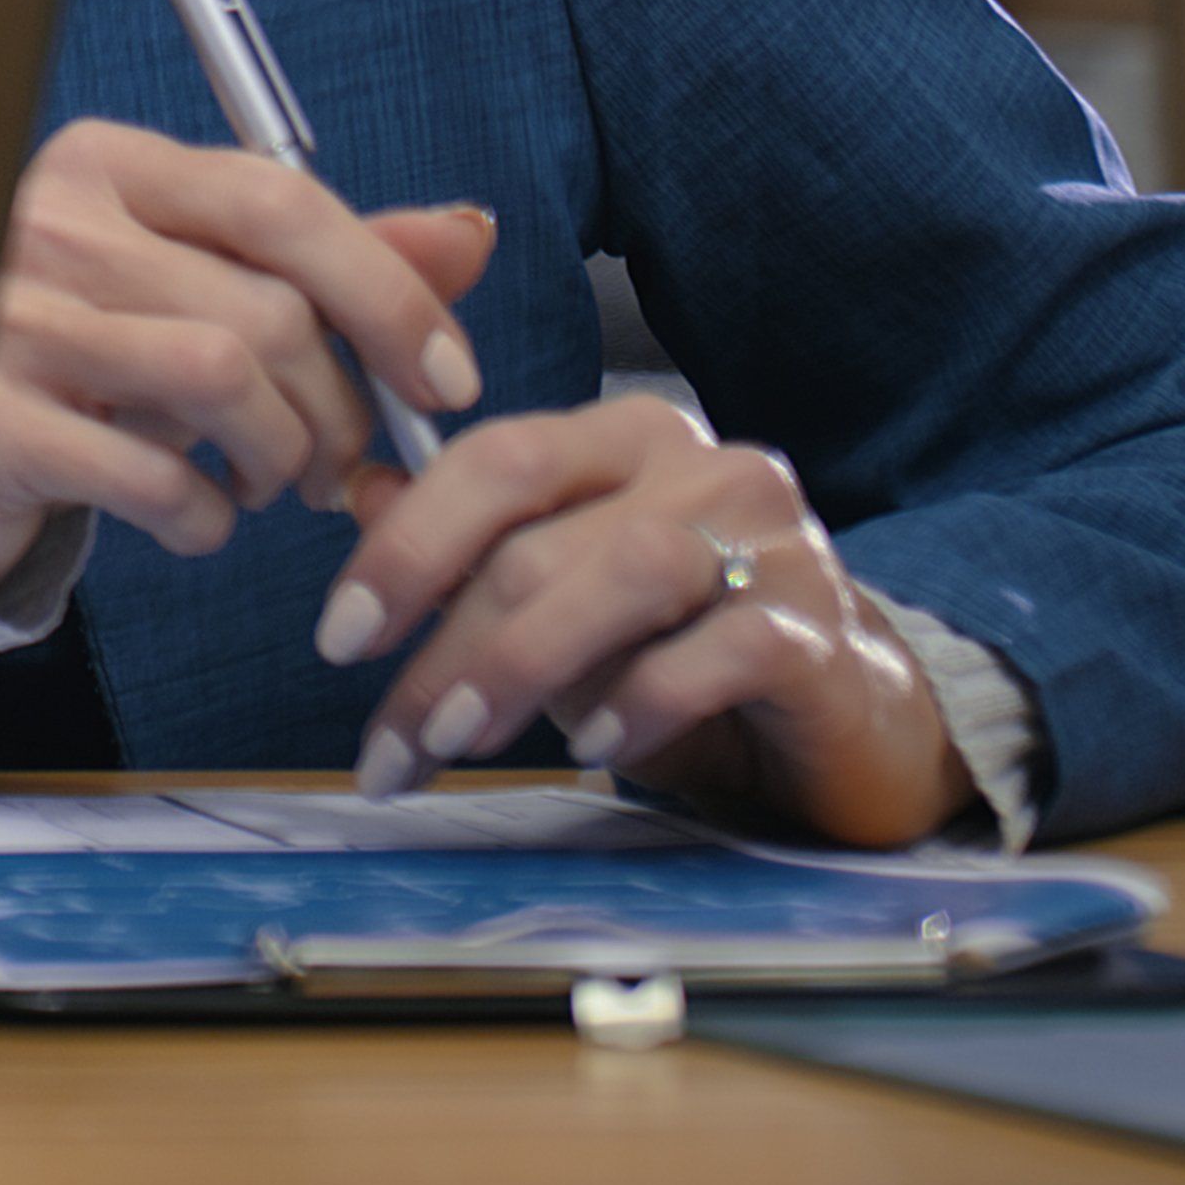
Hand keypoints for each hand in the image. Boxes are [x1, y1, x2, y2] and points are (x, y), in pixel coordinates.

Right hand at [0, 117, 494, 592]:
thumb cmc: (88, 351)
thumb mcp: (196, 284)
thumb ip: (326, 263)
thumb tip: (467, 236)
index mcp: (107, 166)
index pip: (280, 200)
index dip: (389, 293)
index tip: (447, 377)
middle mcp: (51, 225)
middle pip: (269, 309)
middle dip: (341, 408)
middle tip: (342, 462)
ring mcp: (12, 322)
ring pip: (224, 382)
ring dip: (283, 460)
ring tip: (272, 482)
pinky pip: (156, 478)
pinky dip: (210, 521)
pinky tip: (200, 519)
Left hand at [311, 393, 965, 843]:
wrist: (845, 718)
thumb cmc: (684, 653)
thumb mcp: (561, 600)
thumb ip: (471, 544)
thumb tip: (356, 493)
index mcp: (626, 440)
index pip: (496, 459)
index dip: (406, 545)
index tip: (339, 637)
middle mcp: (705, 468)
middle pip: (542, 536)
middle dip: (444, 646)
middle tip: (392, 743)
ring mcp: (773, 543)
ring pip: (624, 576)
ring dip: (524, 667)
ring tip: (466, 742)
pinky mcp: (824, 628)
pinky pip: (725, 646)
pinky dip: (646, 696)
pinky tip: (598, 744)